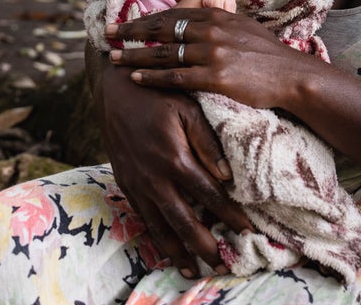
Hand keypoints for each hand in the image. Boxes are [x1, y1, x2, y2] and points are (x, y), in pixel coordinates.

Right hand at [94, 56, 251, 275]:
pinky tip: (167, 247)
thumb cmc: (157, 94)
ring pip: (159, 226)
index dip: (229, 215)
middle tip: (223, 266)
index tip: (247, 231)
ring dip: (177, 251)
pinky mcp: (126, 183)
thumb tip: (226, 176)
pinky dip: (156, 236)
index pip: (209, 196)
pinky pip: (142, 217)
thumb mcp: (188, 108)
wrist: (114, 90)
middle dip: (205, 246)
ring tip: (193, 271)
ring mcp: (137, 183)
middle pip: (183, 221)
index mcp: (174, 158)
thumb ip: (208, 142)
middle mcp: (154, 177)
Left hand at [107, 8, 312, 109]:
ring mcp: (212, 53)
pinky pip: (176, 76)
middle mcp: (211, 30)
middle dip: (132, 32)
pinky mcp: (215, 76)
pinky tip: (136, 77)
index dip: (145, 19)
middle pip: (161, 29)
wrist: (292, 76)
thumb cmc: (268, 55)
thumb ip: (220, 23)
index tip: (124, 22)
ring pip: (163, 53)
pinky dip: (153, 77)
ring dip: (136, 55)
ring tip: (116, 57)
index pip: (172, 14)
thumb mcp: (243, 27)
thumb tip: (200, 22)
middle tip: (108, 34)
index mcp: (216, 15)